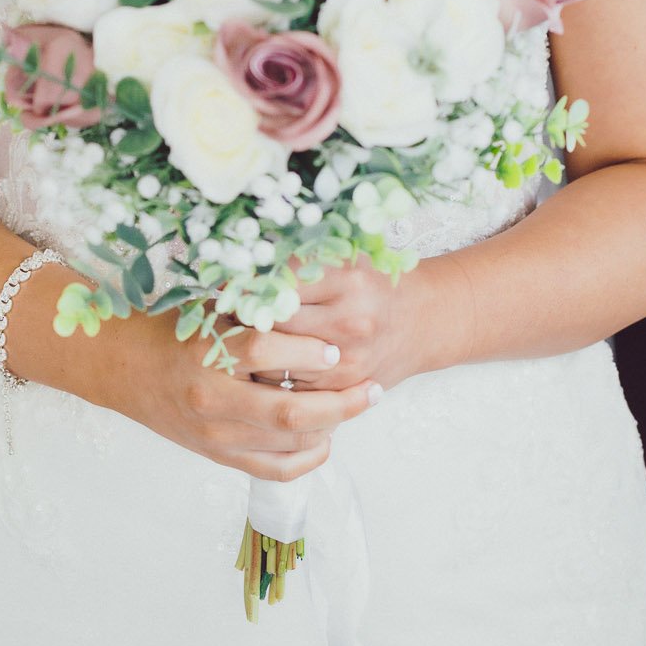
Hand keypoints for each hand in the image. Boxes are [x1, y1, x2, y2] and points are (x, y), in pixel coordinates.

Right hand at [74, 289, 381, 482]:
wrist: (127, 369)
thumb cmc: (176, 332)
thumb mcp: (210, 310)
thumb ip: (256, 307)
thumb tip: (313, 292)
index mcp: (207, 352)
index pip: (266, 351)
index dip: (308, 352)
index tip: (335, 351)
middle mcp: (211, 398)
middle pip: (288, 410)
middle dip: (340, 403)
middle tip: (371, 390)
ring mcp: (215, 434)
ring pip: (288, 443)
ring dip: (331, 428)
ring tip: (355, 408)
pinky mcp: (219, 456)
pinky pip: (274, 469)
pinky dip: (307, 458)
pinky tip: (325, 438)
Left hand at [239, 251, 441, 396]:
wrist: (422, 321)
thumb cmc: (373, 283)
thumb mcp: (343, 256)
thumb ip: (297, 258)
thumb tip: (238, 266)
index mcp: (346, 277)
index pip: (278, 283)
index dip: (247, 285)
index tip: (228, 285)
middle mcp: (350, 319)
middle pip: (273, 323)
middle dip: (243, 320)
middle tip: (223, 315)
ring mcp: (349, 359)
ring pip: (276, 363)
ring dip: (250, 355)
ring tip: (235, 342)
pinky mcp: (345, 388)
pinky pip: (292, 389)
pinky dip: (272, 379)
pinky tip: (262, 366)